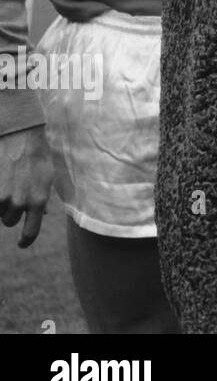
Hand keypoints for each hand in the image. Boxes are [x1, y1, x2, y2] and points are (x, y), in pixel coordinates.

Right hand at [0, 125, 54, 247]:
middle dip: (13, 212)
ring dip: (2, 205)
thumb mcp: (48, 177)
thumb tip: (43, 214)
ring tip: (9, 185)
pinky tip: (4, 184)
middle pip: (10, 221)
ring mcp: (2, 197)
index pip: (30, 232)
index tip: (22, 243)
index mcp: (38, 200)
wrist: (21, 137)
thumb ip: (43, 198)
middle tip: (16, 193)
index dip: (26, 240)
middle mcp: (19, 202)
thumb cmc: (37, 156)